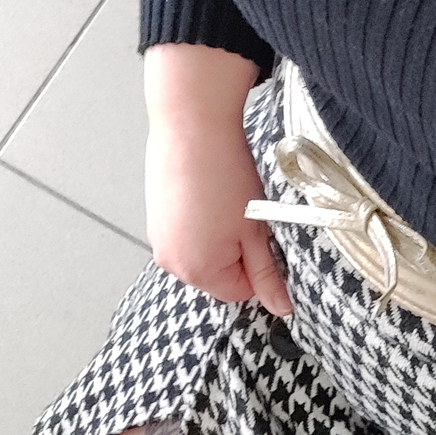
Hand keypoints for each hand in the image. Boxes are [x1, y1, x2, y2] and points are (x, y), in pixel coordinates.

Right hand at [143, 45, 292, 316]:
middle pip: (218, 275)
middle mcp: (171, 261)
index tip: (263, 236)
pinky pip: (185, 233)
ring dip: (219, 236)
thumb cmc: (223, 174)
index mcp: (198, 271)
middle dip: (236, 251)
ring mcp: (159, 239)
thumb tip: (281, 307)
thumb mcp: (256, 230)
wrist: (192, 127)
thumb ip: (267, 274)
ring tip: (226, 201)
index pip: (240, 291)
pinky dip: (200, 221)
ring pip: (202, 253)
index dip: (259, 266)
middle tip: (245, 216)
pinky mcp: (155, 217)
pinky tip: (209, 194)